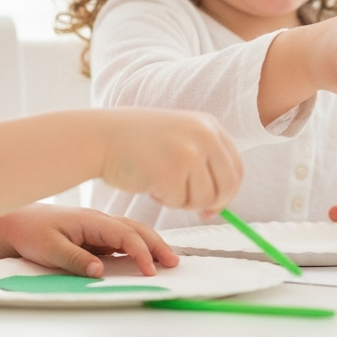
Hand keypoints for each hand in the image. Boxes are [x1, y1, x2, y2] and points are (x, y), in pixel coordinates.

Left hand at [0, 204, 178, 276]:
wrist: (13, 223)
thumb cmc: (30, 232)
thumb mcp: (49, 248)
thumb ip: (76, 259)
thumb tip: (100, 270)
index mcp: (91, 220)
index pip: (125, 235)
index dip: (141, 252)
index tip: (150, 271)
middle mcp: (99, 221)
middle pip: (136, 229)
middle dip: (157, 245)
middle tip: (173, 263)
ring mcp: (98, 228)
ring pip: (132, 232)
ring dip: (151, 244)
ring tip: (166, 260)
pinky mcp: (94, 236)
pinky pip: (122, 240)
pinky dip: (137, 247)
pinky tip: (144, 258)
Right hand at [97, 109, 242, 213]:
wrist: (100, 137)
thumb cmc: (137, 142)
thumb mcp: (180, 137)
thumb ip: (204, 159)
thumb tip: (223, 202)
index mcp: (209, 126)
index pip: (236, 168)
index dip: (228, 192)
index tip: (214, 206)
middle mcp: (205, 136)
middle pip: (227, 187)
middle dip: (211, 204)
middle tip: (195, 210)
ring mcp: (189, 153)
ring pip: (203, 198)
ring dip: (182, 200)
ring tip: (160, 184)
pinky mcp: (172, 172)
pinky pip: (179, 202)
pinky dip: (165, 200)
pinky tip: (149, 183)